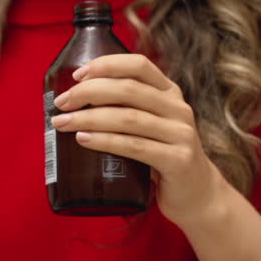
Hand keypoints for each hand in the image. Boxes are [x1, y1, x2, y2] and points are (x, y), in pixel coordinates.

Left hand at [50, 53, 229, 228]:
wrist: (198, 196)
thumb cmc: (162, 156)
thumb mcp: (149, 125)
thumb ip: (124, 109)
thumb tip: (73, 100)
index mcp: (169, 93)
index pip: (139, 65)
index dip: (106, 65)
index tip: (77, 75)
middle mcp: (178, 108)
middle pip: (128, 89)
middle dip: (88, 92)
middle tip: (62, 103)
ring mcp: (181, 134)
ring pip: (128, 118)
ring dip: (89, 118)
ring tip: (63, 123)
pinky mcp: (178, 161)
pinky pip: (135, 147)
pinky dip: (105, 141)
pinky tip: (84, 139)